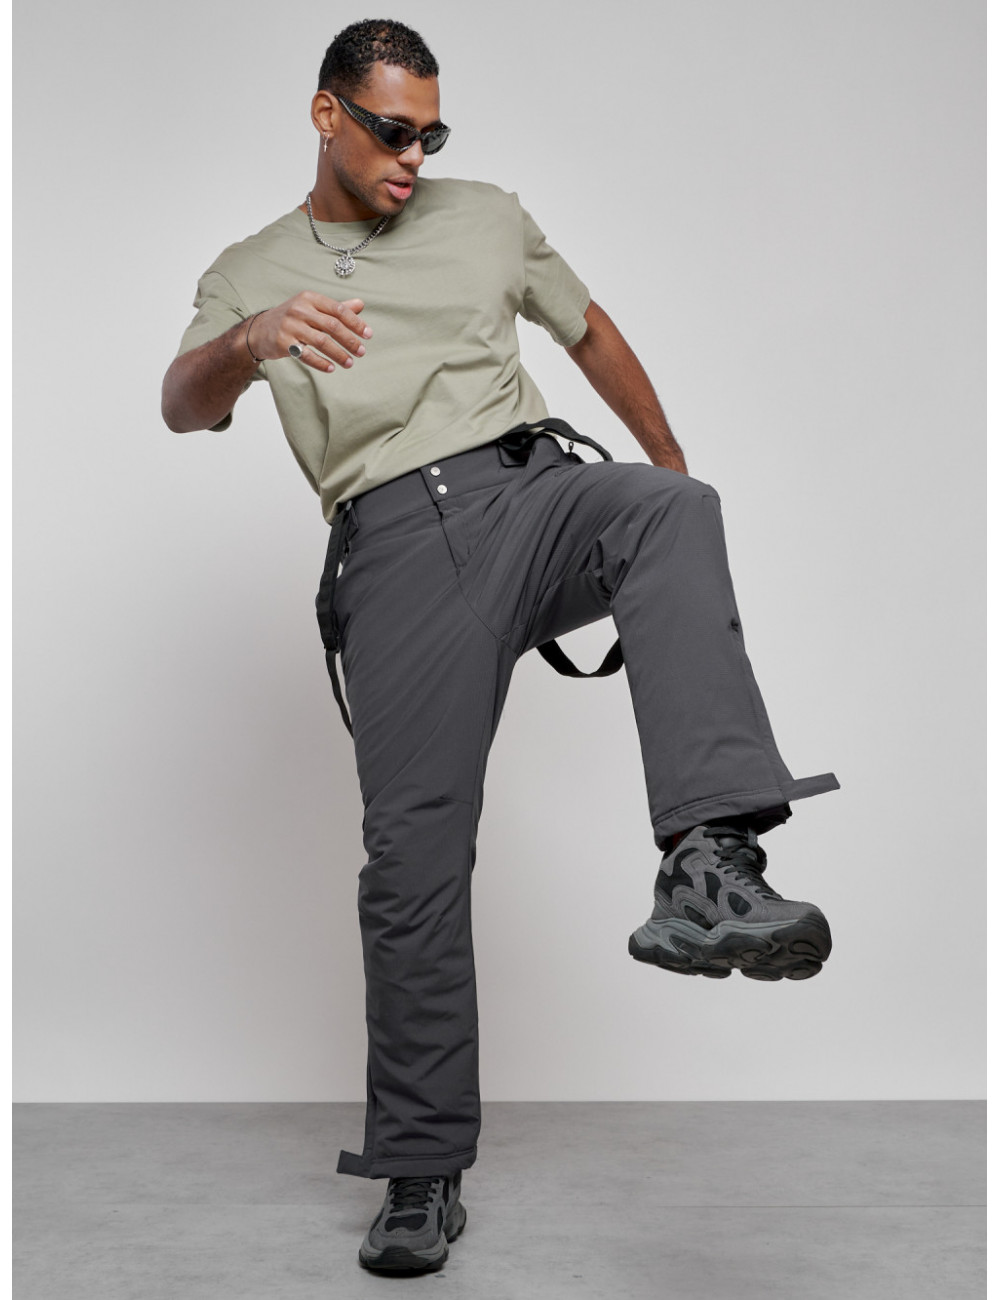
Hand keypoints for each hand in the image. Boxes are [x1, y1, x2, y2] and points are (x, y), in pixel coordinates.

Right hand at [247, 291, 371, 372]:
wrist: (259, 330)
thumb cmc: (292, 318)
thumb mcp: (312, 308)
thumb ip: (336, 308)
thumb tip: (360, 304)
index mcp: (310, 298)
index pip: (338, 309)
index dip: (355, 322)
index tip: (368, 334)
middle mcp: (299, 310)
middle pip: (331, 326)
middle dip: (349, 340)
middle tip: (361, 352)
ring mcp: (290, 326)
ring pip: (321, 341)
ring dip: (338, 354)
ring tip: (349, 363)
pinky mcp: (283, 343)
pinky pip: (307, 355)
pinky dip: (321, 363)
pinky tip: (331, 368)